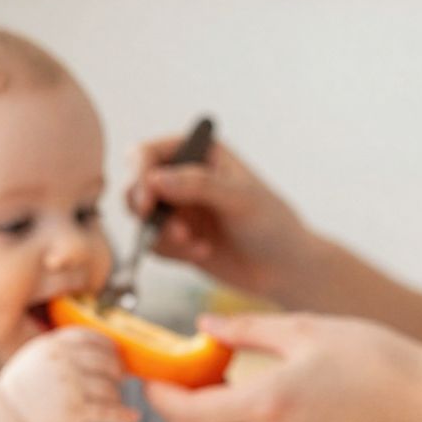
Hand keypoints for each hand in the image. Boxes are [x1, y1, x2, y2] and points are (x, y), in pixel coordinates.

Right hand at [0, 329, 137, 421]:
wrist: (7, 417)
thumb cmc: (25, 388)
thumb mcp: (38, 356)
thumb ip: (64, 348)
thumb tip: (101, 348)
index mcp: (55, 346)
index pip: (93, 339)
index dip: (109, 347)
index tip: (116, 355)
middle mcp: (64, 362)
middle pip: (107, 361)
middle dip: (117, 371)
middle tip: (120, 379)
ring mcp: (71, 386)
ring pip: (109, 387)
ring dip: (116, 395)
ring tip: (114, 400)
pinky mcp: (75, 411)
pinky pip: (108, 411)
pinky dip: (123, 415)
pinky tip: (132, 418)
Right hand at [128, 136, 313, 298]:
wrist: (284, 269)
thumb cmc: (272, 225)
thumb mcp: (240, 199)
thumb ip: (198, 185)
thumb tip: (154, 178)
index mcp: (201, 153)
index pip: (151, 152)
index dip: (140, 173)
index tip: (147, 201)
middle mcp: (184, 178)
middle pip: (136, 183)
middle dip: (144, 207)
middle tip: (154, 224)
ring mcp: (179, 210)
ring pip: (141, 217)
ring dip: (159, 233)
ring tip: (190, 242)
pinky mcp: (177, 239)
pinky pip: (154, 244)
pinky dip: (171, 251)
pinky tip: (203, 252)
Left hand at [143, 312, 421, 421]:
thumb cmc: (373, 356)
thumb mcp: (305, 328)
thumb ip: (246, 329)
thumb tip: (203, 325)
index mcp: (268, 402)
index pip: (190, 412)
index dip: (162, 399)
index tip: (152, 380)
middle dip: (174, 419)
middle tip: (168, 389)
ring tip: (206, 387)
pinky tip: (248, 397)